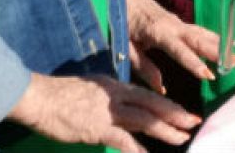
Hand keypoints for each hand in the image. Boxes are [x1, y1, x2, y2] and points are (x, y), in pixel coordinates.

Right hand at [7, 72, 199, 152]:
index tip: (184, 112)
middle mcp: (116, 96)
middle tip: (194, 122)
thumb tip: (122, 112)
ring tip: (182, 138)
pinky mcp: (98, 127)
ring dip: (165, 130)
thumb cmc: (60, 97)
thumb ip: (109, 101)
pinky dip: (136, 149)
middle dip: (175, 114)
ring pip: (144, 120)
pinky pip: (123, 140)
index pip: (146, 96)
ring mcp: (108, 112)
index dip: (167, 105)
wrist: (39, 98)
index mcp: (115, 87)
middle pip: (152, 105)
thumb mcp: (91, 91)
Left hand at [124, 0, 216, 93]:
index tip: (208, 74)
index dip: (194, 63)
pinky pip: (200, 31)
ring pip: (203, 34)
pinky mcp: (179, 22)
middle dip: (218, 52)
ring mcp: (178, 22)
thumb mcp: (125, 47)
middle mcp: (173, 25)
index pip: (179, 50)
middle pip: (199, 39)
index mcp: (158, 33)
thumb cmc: (121, 22)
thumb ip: (144, 67)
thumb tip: (161, 89)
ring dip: (221, 45)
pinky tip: (228, 43)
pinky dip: (215, 37)